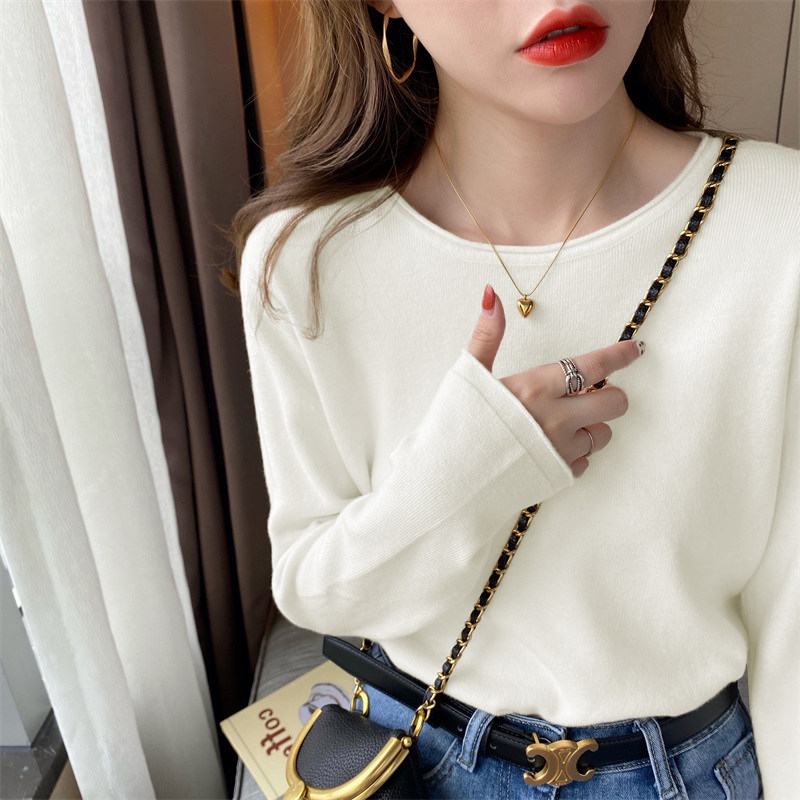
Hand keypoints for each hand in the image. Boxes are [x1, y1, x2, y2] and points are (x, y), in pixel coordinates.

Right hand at [467, 285, 643, 477]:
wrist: (445, 483)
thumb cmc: (453, 426)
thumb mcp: (468, 375)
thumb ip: (487, 336)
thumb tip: (492, 295)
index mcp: (536, 388)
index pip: (594, 366)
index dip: (619, 355)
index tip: (634, 349)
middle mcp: (556, 419)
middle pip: (615, 402)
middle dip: (608, 395)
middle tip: (587, 395)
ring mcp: (561, 451)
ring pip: (603, 434)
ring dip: (591, 426)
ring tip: (561, 424)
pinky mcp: (559, 477)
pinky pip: (584, 462)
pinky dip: (573, 454)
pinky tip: (547, 449)